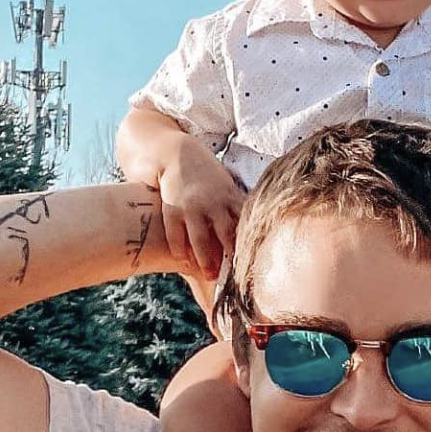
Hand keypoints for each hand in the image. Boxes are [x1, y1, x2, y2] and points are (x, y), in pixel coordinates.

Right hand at [157, 138, 245, 279]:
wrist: (176, 154)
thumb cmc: (208, 177)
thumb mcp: (227, 188)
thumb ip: (237, 208)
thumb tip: (259, 229)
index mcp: (230, 198)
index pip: (244, 225)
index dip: (250, 244)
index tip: (257, 262)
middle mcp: (213, 203)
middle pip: (226, 234)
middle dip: (230, 256)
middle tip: (236, 277)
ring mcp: (192, 207)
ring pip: (200, 239)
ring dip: (206, 260)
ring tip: (210, 275)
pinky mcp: (172, 209)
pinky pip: (176, 235)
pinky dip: (179, 250)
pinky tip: (184, 261)